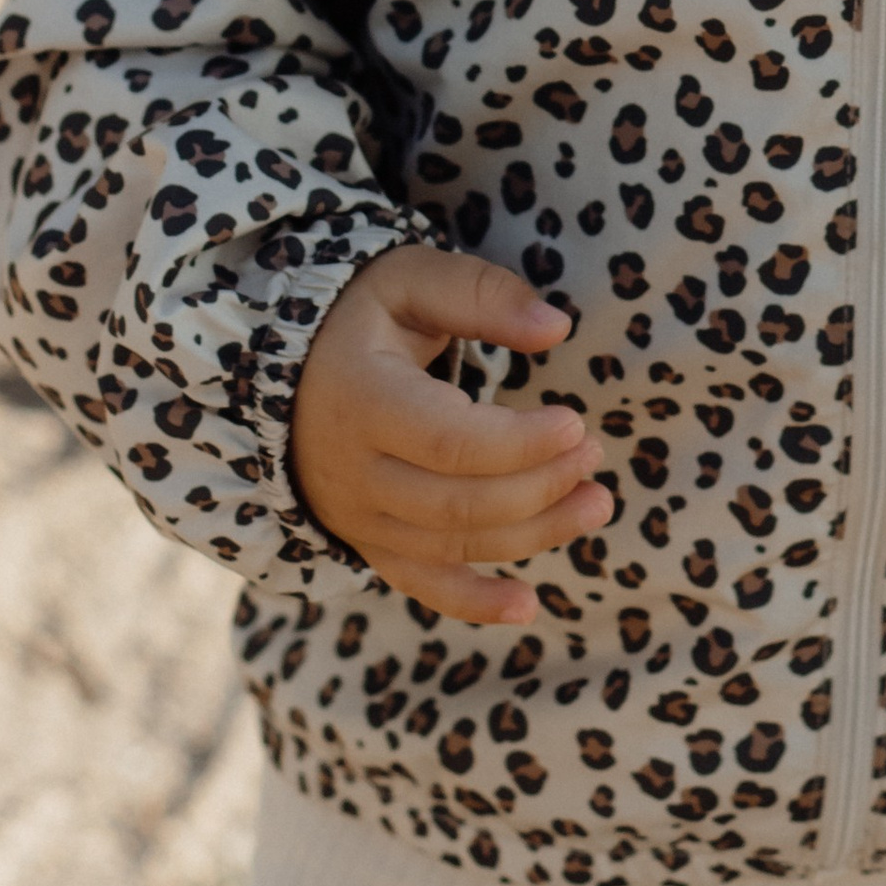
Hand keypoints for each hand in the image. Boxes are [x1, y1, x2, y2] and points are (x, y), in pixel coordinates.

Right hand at [289, 246, 612, 628]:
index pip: (448, 442)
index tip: (576, 422)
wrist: (288, 372)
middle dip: (539, 487)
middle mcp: (354, 471)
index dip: (520, 443)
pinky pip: (421, 585)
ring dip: (532, 534)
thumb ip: (482, 296)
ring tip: (597, 504)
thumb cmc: (361, 317)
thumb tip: (557, 328)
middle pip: (456, 503)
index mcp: (362, 400)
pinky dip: (474, 602)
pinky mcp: (369, 541)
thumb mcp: (411, 279)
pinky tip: (528, 605)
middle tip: (594, 454)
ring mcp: (358, 516)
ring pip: (450, 546)